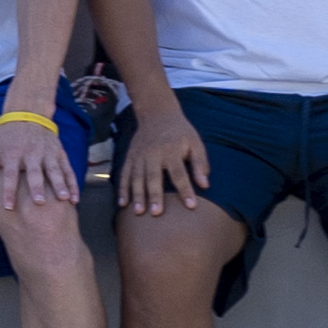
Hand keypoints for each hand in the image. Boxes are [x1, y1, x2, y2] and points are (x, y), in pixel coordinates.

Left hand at [0, 106, 84, 222]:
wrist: (26, 115)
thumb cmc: (3, 140)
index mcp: (11, 154)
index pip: (10, 174)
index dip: (8, 191)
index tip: (8, 207)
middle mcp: (30, 153)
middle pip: (34, 172)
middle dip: (37, 187)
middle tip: (39, 202)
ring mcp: (47, 153)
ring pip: (55, 170)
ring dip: (59, 185)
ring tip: (64, 199)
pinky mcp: (59, 153)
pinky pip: (68, 170)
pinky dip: (72, 184)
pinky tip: (75, 199)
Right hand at [116, 104, 211, 218]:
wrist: (157, 113)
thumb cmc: (180, 132)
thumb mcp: (195, 143)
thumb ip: (200, 163)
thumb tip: (205, 185)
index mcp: (171, 150)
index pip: (179, 173)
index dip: (185, 190)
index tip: (191, 206)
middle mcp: (153, 154)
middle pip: (153, 177)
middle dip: (154, 195)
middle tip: (156, 213)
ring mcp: (139, 156)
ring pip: (136, 178)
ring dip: (137, 195)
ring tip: (138, 212)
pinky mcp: (129, 157)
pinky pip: (124, 175)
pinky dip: (122, 190)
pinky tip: (123, 204)